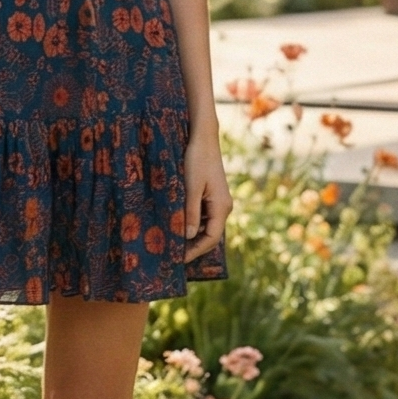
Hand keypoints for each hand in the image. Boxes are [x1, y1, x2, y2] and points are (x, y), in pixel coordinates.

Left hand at [180, 129, 229, 262]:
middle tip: (173, 256)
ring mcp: (219, 202)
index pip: (211, 238)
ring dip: (192, 236)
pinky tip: (178, 226)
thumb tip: (189, 236)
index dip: (195, 251)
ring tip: (173, 244)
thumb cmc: (197, 160)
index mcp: (222, 207)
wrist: (203, 139)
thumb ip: (191, 212)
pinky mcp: (212, 196)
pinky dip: (192, 224)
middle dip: (194, 247)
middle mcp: (224, 207)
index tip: (179, 259)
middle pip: (210, 235)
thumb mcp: (191, 187)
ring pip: (207, 227)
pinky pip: (204, 216)